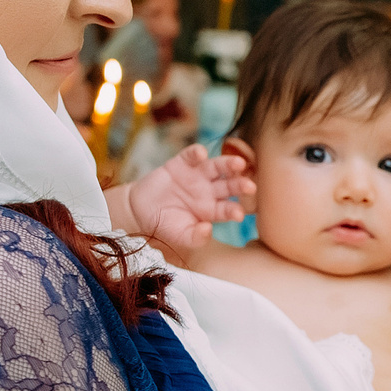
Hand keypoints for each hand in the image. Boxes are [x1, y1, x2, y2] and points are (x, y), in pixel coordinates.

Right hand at [115, 144, 252, 252]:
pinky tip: (201, 153)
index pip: (227, 209)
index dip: (234, 211)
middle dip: (240, 185)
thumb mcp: (180, 236)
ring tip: (239, 163)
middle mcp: (209, 191)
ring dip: (228, 164)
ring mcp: (197, 176)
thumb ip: (195, 237)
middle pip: (229, 186)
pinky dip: (196, 152)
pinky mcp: (182, 163)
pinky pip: (191, 155)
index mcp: (212, 210)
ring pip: (217, 167)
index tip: (239, 214)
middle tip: (250, 186)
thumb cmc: (165, 225)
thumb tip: (208, 229)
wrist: (140, 210)